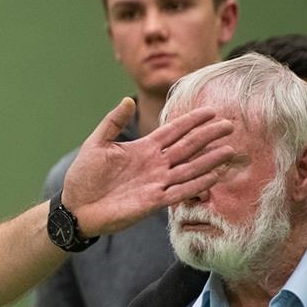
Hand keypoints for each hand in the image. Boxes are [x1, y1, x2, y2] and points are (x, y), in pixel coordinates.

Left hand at [62, 97, 232, 236]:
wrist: (76, 206)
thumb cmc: (84, 175)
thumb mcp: (96, 143)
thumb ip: (113, 122)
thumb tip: (127, 100)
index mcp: (144, 148)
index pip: (173, 131)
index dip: (191, 121)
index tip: (211, 112)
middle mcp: (155, 164)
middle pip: (187, 147)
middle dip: (207, 136)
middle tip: (229, 125)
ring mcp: (157, 183)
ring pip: (189, 169)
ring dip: (209, 160)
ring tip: (229, 150)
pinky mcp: (154, 201)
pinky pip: (180, 191)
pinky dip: (197, 184)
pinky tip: (213, 176)